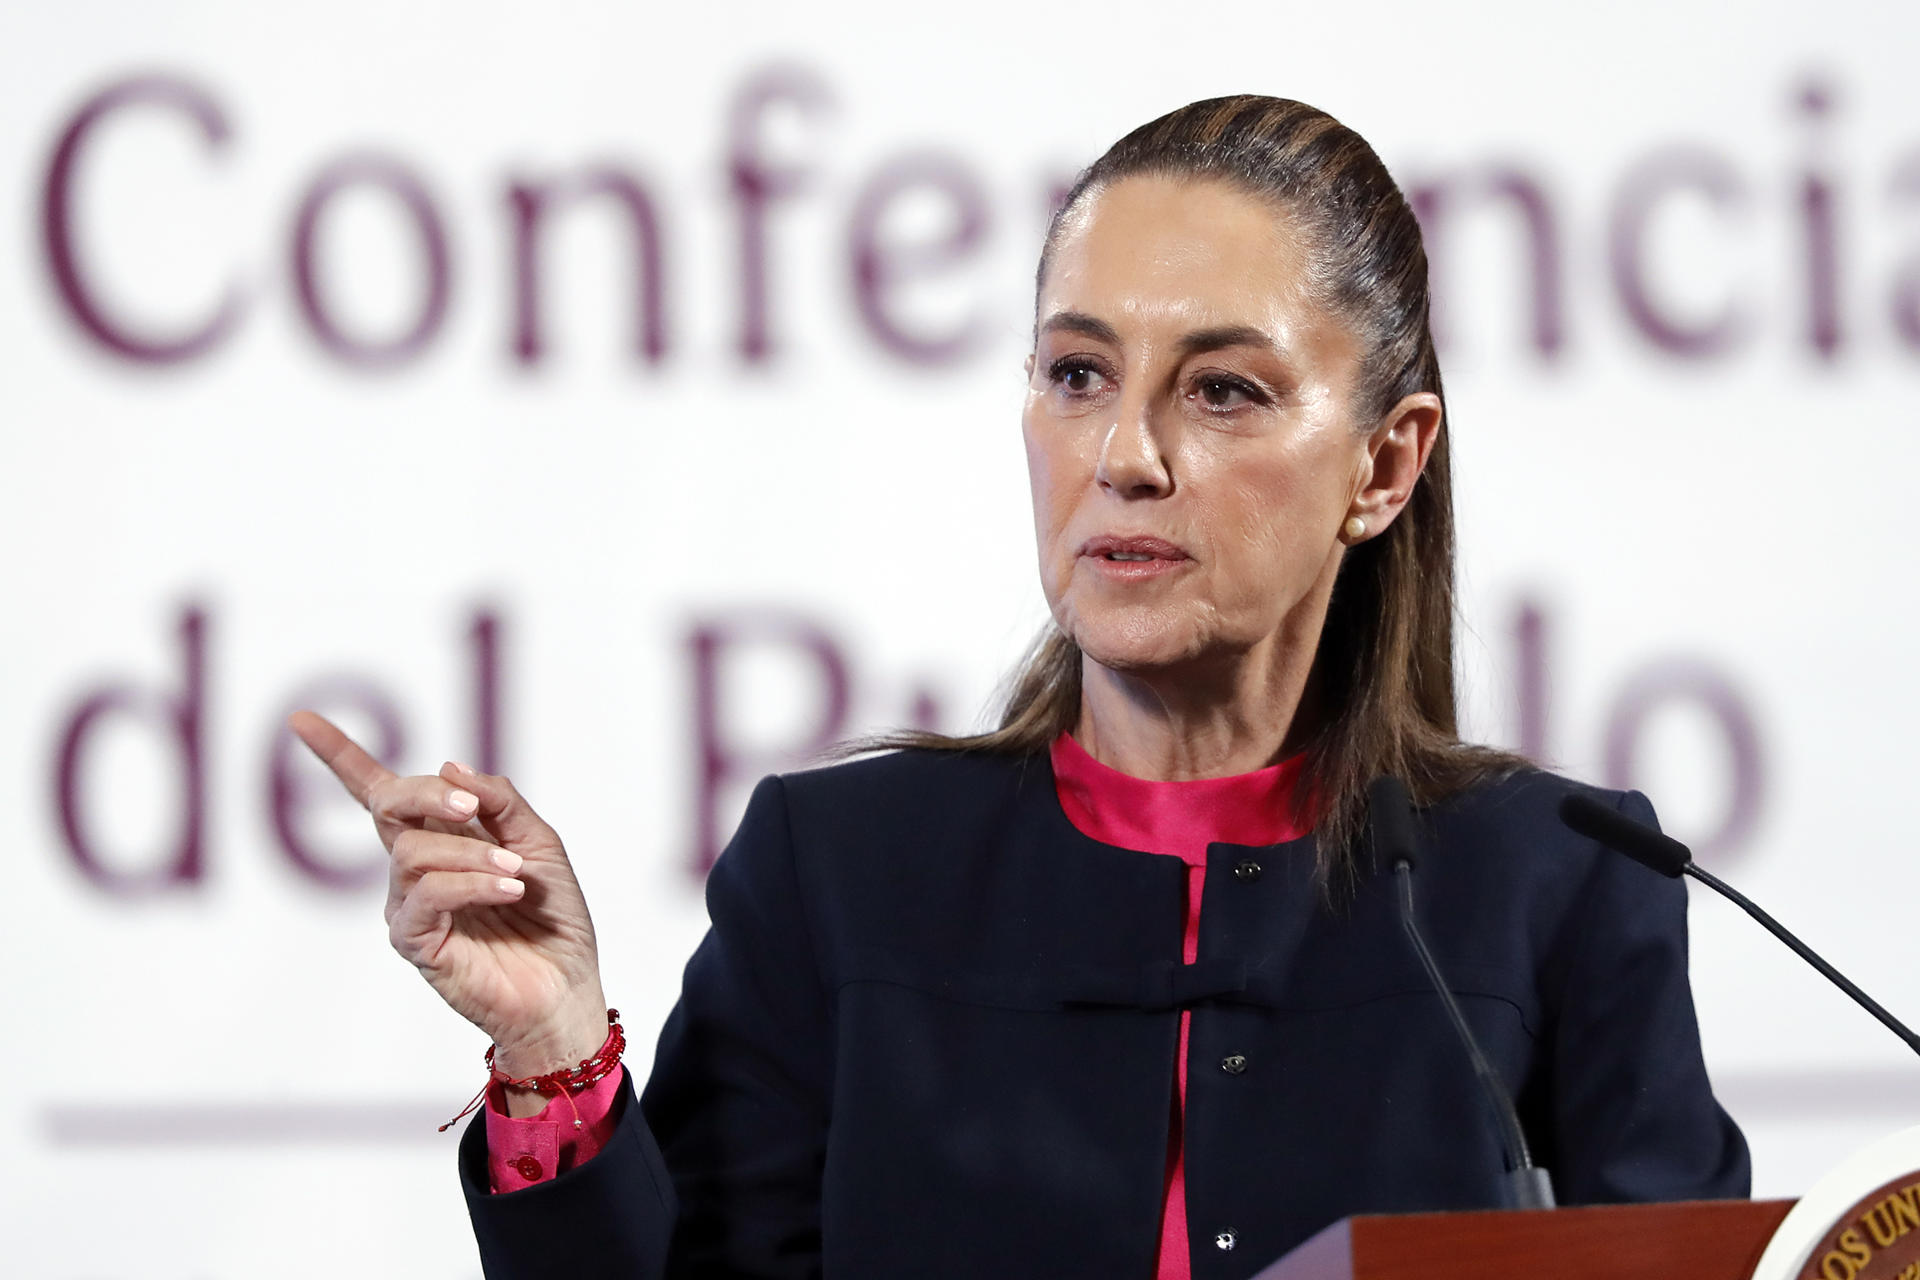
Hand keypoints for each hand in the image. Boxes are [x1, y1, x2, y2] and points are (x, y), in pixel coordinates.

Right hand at [288, 711, 608, 1077]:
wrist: (566, 987)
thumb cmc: (552, 917)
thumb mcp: (538, 843)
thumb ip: (499, 802)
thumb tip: (447, 766)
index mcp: (441, 839)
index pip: (380, 791)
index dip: (340, 755)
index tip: (299, 719)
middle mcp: (415, 869)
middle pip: (388, 804)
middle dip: (425, 793)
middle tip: (471, 806)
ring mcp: (409, 906)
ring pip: (412, 852)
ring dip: (471, 852)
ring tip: (515, 874)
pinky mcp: (415, 943)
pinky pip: (426, 895)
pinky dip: (471, 882)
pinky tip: (508, 889)